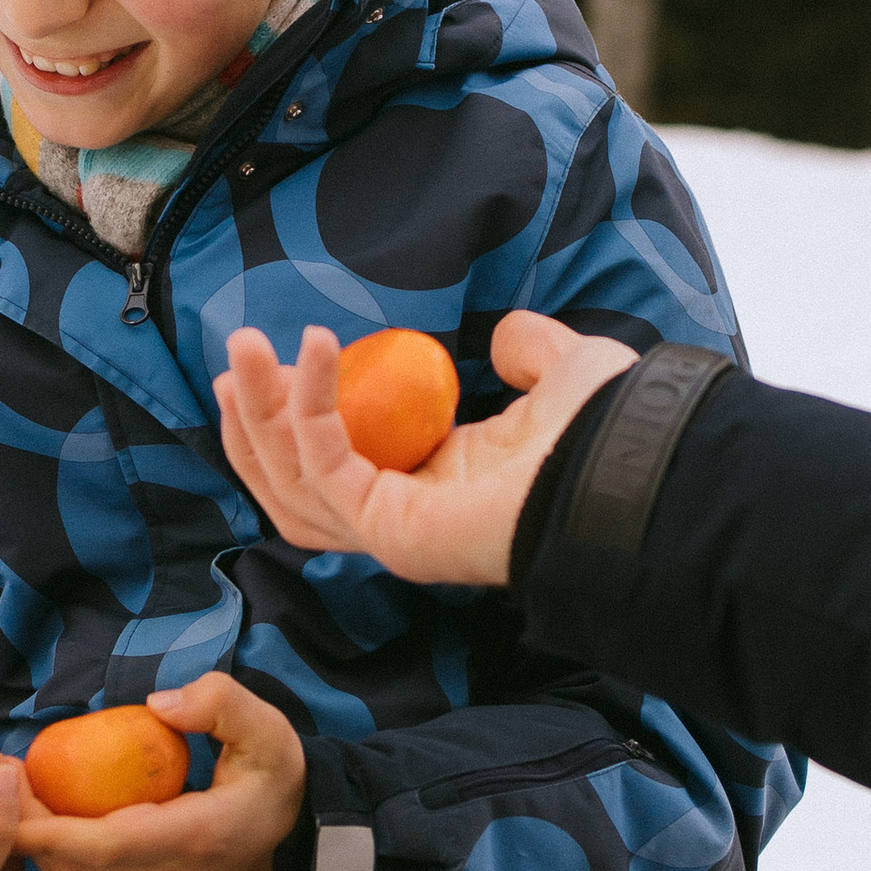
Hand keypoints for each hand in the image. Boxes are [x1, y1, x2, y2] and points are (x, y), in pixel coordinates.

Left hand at [10, 673, 307, 870]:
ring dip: (34, 843)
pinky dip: (55, 854)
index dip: (44, 824)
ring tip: (12, 790)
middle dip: (21, 827)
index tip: (4, 785)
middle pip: (71, 867)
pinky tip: (45, 814)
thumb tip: (160, 705)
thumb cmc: (278, 786)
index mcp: (194, 840)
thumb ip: (221, 704)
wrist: (300, 850)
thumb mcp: (269, 732)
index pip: (102, 844)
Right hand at [216, 308, 637, 586]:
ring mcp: (393, 532)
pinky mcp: (390, 528)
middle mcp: (406, 518)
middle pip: (296, 484)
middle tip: (238, 357)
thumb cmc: (608, 436)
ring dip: (258, 416)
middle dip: (256, 422)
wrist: (632, 472)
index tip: (281, 359)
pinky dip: (308, 407)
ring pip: (291, 485)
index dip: (298, 416)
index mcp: (436, 489)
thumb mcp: (561, 374)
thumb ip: (529, 352)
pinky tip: (315, 350)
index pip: (339, 467)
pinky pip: (326, 466)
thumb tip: (502, 337)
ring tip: (244, 351)